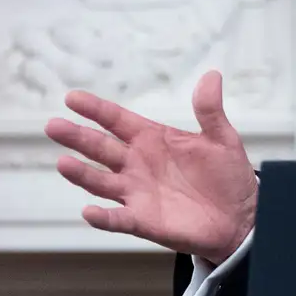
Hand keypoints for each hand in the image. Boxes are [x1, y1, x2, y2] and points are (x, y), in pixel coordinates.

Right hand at [44, 70, 258, 262]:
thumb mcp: (222, 138)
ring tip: (64, 163)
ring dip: (82, 174)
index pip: (117, 121)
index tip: (72, 98)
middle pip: (101, 148)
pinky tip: (89, 212)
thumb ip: (210, 110)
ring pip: (101, 182)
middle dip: (77, 137)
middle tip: (54, 125)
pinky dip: (103, 217)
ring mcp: (136, 193)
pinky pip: (118, 219)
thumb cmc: (227, 175)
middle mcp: (137, 164)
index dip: (96, 109)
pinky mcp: (143, 220)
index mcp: (152, 139)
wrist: (242, 216)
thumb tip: (211, 75)